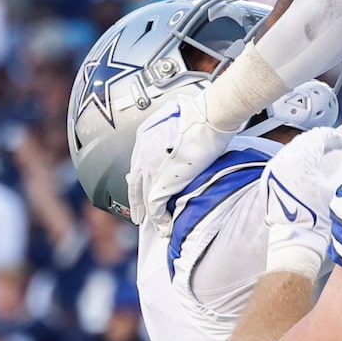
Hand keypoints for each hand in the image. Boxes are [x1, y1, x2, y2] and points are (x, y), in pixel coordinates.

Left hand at [131, 83, 241, 229]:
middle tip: (139, 215)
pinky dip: (159, 218)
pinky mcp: (161, 180)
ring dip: (148, 214)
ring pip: (143, 197)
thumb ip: (171, 129)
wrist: (207, 117)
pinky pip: (155, 205)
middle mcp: (143, 153)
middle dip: (137, 202)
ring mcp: (150, 167)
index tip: (142, 190)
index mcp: (145, 137)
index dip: (140, 180)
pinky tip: (164, 226)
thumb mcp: (177, 118)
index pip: (137, 164)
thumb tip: (177, 135)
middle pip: (134, 184)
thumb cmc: (200, 114)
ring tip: (154, 226)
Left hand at [262, 128, 341, 278]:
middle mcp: (282, 161)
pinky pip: (283, 161)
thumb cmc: (321, 219)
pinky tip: (307, 170)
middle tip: (336, 147)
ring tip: (323, 157)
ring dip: (309, 150)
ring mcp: (272, 171)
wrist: (297, 242)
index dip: (335, 137)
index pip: (319, 136)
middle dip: (321, 141)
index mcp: (300, 160)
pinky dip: (297, 160)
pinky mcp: (268, 180)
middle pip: (305, 140)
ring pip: (292, 149)